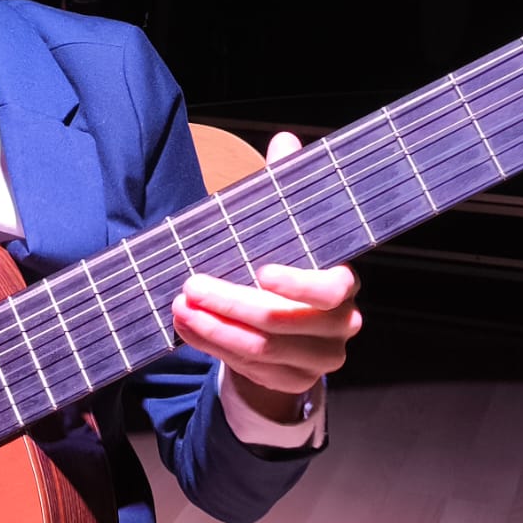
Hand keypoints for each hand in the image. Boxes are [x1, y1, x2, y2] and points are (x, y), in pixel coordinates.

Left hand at [171, 131, 362, 421]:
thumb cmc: (286, 269)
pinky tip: (187, 327)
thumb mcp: (286, 228)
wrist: (292, 331)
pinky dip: (213, 346)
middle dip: (232, 303)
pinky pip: (248, 368)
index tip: (260, 270)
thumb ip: (286, 188)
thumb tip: (285, 140)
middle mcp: (339, 326)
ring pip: (261, 349)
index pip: (332, 290)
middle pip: (283, 323)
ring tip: (180, 306)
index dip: (298, 284)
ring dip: (215, 328)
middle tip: (192, 284)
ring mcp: (317, 360)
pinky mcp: (291, 381)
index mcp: (343, 285)